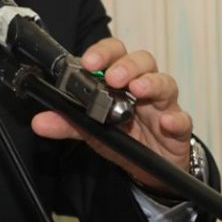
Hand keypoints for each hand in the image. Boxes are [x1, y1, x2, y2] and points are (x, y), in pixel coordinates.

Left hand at [29, 37, 192, 192]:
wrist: (150, 169)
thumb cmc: (124, 138)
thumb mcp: (92, 131)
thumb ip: (67, 123)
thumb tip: (39, 121)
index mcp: (122, 81)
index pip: (114, 54)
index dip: (103, 52)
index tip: (89, 61)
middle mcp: (144, 86)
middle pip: (142, 61)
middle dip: (128, 65)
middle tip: (113, 77)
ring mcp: (163, 105)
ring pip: (164, 83)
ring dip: (151, 83)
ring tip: (138, 90)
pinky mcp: (178, 128)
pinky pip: (182, 119)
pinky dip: (176, 119)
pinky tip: (167, 122)